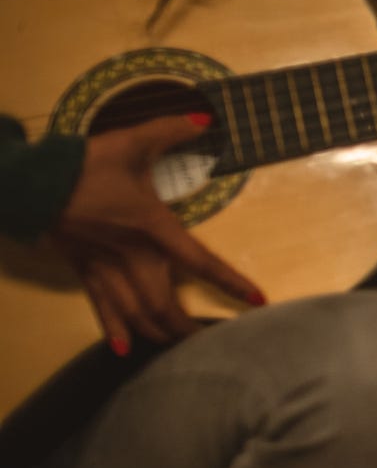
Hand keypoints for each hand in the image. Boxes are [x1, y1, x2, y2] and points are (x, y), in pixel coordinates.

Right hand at [51, 114, 263, 354]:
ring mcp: (104, 267)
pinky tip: (125, 350)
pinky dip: (115, 328)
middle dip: (190, 328)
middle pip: (166, 304)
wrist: (27, 181)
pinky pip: (101, 306)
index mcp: (151, 227)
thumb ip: (170, 129)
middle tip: (216, 343)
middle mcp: (130, 255)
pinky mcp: (82, 269)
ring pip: (136, 313)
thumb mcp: (131, 141)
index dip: (230, 282)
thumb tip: (206, 117)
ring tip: (182, 349)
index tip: (258, 300)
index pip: (199, 261)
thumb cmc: (82, 163)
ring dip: (160, 333)